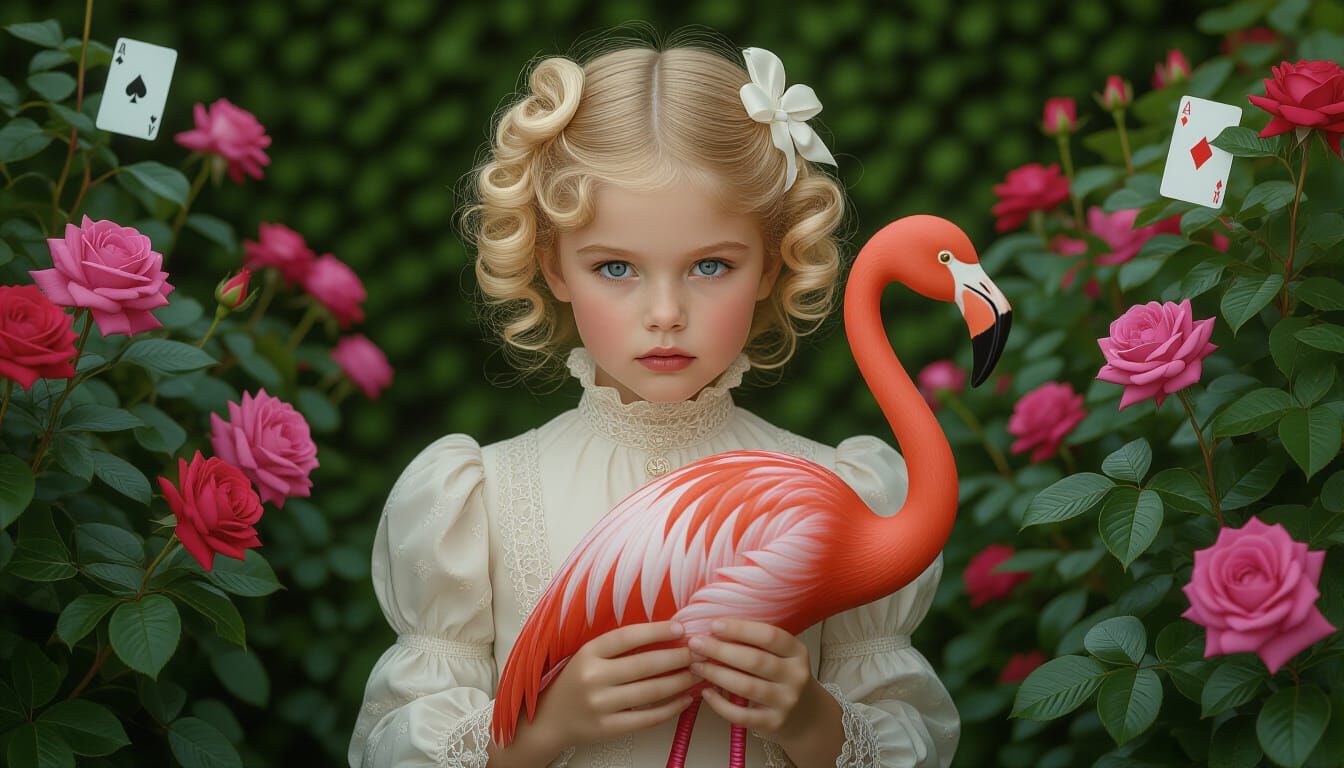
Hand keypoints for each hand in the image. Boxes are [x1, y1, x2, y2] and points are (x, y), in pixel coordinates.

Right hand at [528, 621, 698, 752]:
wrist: (550, 720)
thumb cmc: (576, 682)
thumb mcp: (589, 656)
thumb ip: (618, 647)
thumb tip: (664, 634)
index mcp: (588, 653)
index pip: (627, 637)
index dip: (656, 631)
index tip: (680, 628)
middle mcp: (593, 677)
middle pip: (645, 664)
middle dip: (678, 657)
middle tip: (699, 652)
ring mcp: (600, 705)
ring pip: (651, 691)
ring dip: (680, 681)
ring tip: (698, 673)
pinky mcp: (608, 728)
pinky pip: (647, 718)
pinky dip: (670, 709)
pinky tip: (685, 700)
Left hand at [686, 619, 828, 741]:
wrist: (805, 716)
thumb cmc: (782, 677)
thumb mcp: (780, 656)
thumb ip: (755, 643)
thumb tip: (713, 630)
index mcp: (797, 652)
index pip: (769, 636)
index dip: (740, 629)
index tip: (713, 625)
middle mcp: (796, 676)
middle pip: (755, 660)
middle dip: (720, 650)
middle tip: (695, 644)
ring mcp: (786, 701)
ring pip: (747, 687)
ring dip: (717, 675)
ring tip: (696, 666)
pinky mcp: (774, 723)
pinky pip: (742, 715)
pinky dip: (720, 704)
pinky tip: (706, 693)